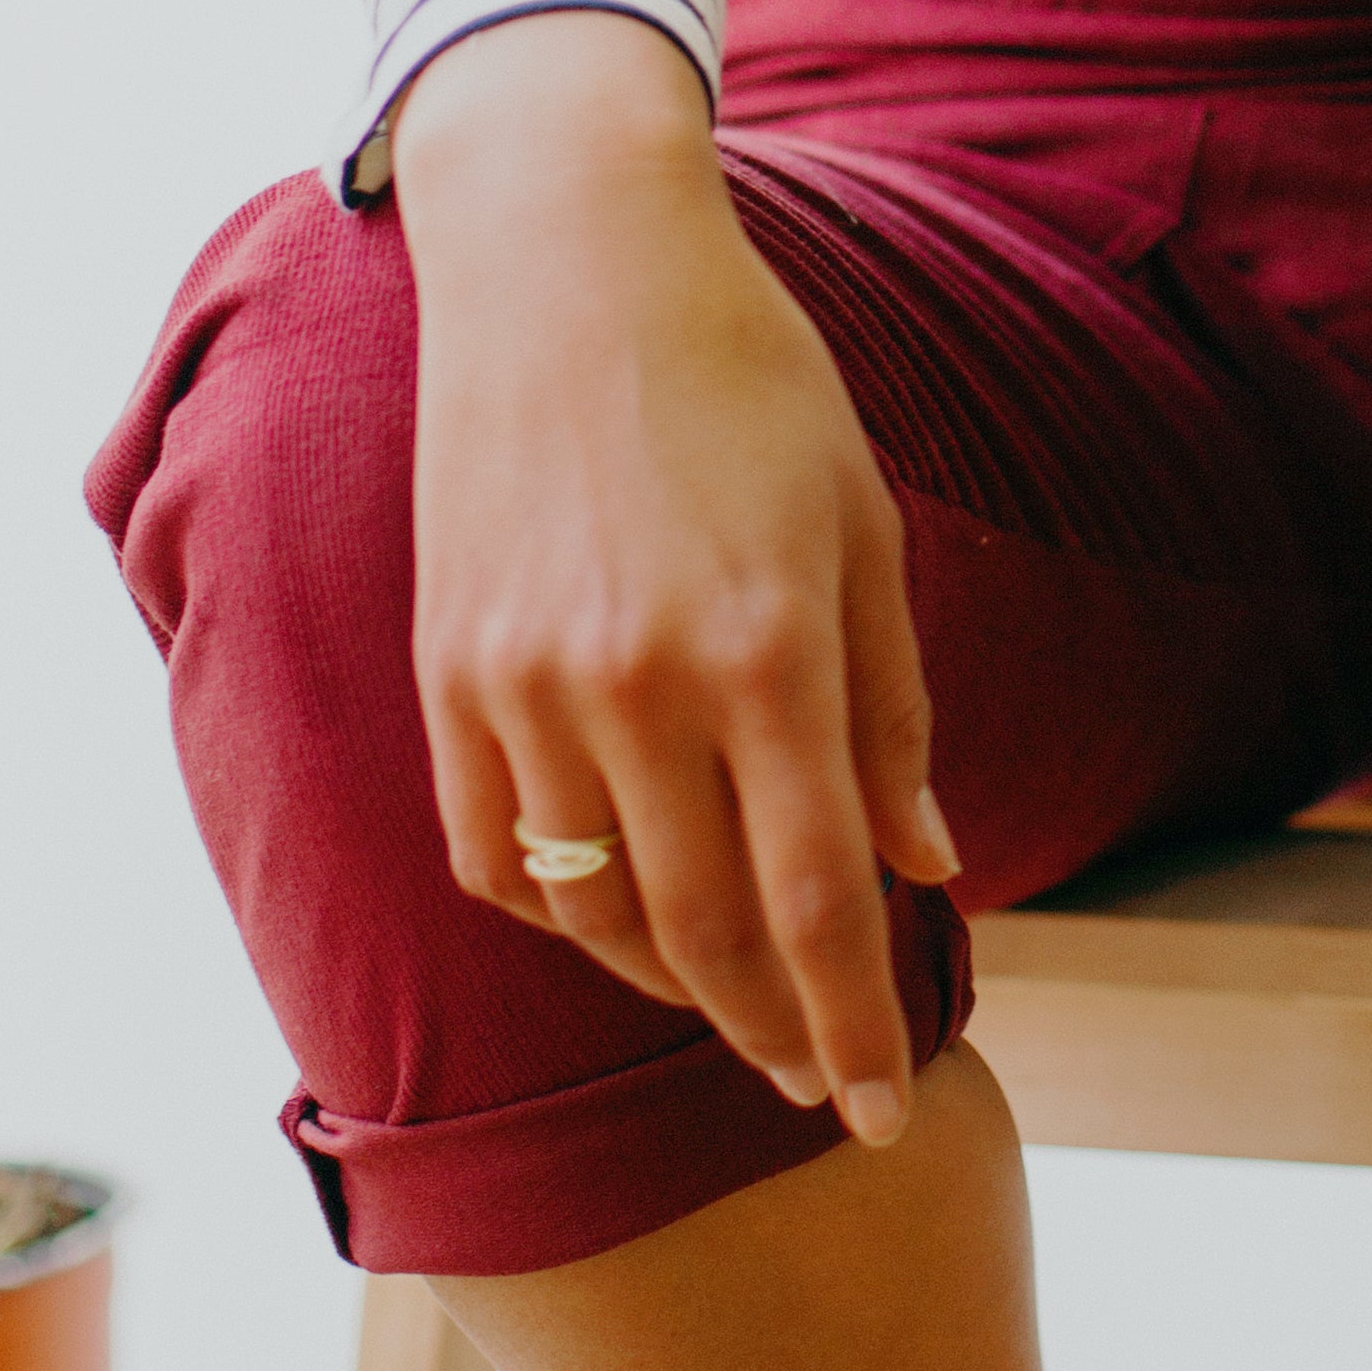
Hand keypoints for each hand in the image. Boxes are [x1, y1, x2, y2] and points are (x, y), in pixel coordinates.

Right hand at [393, 14, 956, 1143]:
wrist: (569, 260)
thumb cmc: (747, 376)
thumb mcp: (860, 522)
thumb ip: (889, 707)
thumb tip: (923, 864)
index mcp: (766, 644)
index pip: (818, 898)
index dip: (855, 1023)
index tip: (883, 1110)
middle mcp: (639, 685)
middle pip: (708, 933)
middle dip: (774, 1031)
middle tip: (820, 1085)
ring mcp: (527, 684)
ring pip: (597, 914)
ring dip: (675, 984)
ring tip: (735, 1004)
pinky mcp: (449, 671)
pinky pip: (499, 856)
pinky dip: (559, 913)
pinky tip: (614, 918)